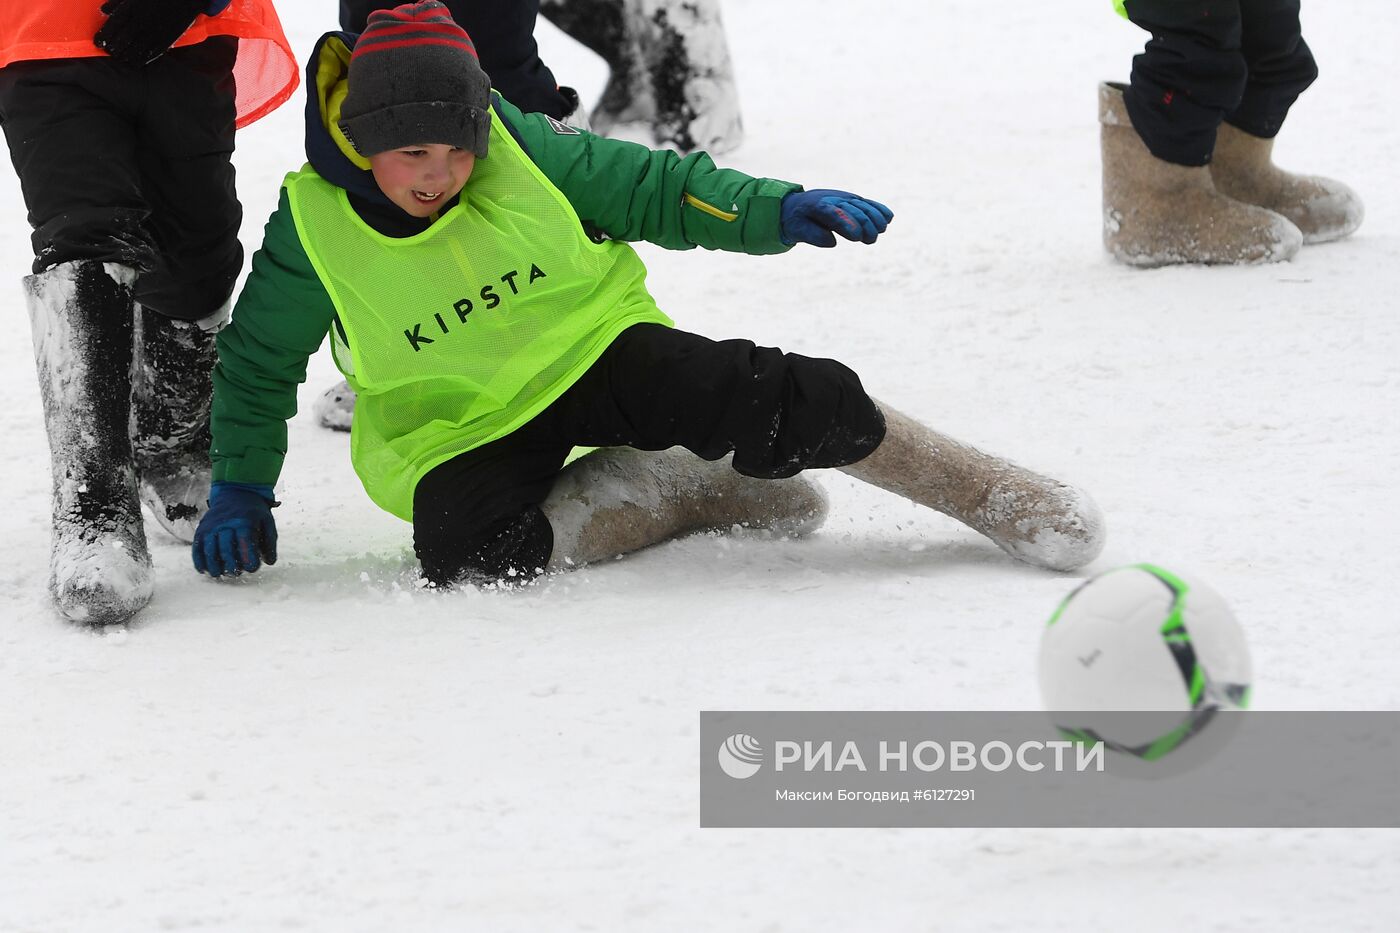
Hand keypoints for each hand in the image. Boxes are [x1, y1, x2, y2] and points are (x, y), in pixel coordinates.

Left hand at [94, 0, 216, 65]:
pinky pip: (152, 52)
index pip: (112, 26)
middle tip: (109, 52)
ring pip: (136, 48)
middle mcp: (141, 22)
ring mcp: (154, 32)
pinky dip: (142, 59)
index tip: (97, 43)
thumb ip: (118, 2)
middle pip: (122, 40)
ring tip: (120, 58)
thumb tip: (104, 11)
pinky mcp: (166, 39)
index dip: (103, 36)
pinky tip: (136, 62)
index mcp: (131, 9)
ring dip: (126, 55)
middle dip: (114, 48)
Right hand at [192, 482, 278, 577]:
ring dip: (213, 565)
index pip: (245, 543)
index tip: (252, 568)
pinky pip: (197, 546)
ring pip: (209, 549)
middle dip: (230, 565)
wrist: (235, 491)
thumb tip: (269, 562)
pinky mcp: (202, 528)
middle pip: (225, 548)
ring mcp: (211, 526)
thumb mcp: (267, 521)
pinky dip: (199, 560)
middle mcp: (226, 524)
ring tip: (219, 575)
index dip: (248, 558)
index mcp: (244, 522)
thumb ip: (270, 542)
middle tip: (236, 573)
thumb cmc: (253, 511)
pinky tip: (204, 570)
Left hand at [780, 189, 892, 247]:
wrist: (798, 204)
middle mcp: (833, 199)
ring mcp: (844, 198)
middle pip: (852, 210)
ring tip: (881, 231)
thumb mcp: (797, 230)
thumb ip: (813, 235)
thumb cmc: (798, 220)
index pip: (833, 213)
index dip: (846, 223)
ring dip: (874, 218)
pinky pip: (867, 203)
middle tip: (870, 240)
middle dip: (864, 224)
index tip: (856, 237)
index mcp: (816, 206)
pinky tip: (888, 218)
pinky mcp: (852, 200)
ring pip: (862, 206)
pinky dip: (878, 209)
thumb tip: (833, 242)